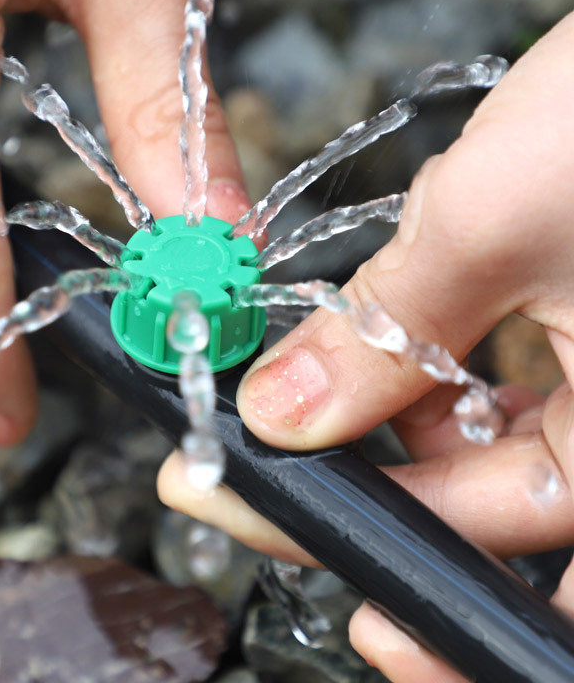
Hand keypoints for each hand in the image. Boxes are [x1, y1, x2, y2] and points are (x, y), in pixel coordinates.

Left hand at [158, 11, 573, 678]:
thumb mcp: (488, 226)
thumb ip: (379, 339)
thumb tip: (280, 415)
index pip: (475, 533)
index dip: (356, 538)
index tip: (257, 517)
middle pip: (483, 510)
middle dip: (377, 482)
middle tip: (278, 448)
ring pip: (488, 452)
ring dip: (402, 423)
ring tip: (343, 370)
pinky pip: (507, 397)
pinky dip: (439, 380)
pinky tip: (412, 342)